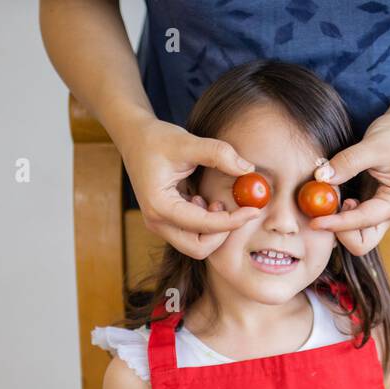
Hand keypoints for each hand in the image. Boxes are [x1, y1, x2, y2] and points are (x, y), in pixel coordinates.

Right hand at [118, 118, 262, 258]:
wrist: (135, 139)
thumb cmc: (157, 139)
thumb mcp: (188, 142)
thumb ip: (219, 154)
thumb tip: (248, 170)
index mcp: (160, 206)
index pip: (204, 226)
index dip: (233, 221)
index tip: (254, 210)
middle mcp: (157, 222)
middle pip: (198, 248)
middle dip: (222, 233)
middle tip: (234, 209)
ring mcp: (160, 225)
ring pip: (196, 245)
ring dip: (214, 229)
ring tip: (215, 201)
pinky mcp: (167, 223)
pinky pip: (192, 235)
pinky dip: (207, 224)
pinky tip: (207, 202)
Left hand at [309, 110, 389, 255]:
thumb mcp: (374, 145)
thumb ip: (347, 163)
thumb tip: (321, 178)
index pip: (362, 224)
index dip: (337, 225)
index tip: (314, 221)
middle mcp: (387, 213)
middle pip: (360, 243)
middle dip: (340, 232)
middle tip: (326, 209)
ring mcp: (378, 210)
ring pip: (354, 235)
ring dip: (337, 224)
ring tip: (330, 197)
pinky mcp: (369, 203)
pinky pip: (351, 220)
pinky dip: (338, 213)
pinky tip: (334, 194)